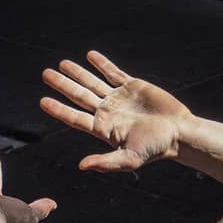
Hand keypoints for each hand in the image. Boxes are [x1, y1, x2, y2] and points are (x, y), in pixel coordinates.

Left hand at [39, 51, 191, 172]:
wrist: (179, 133)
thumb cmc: (156, 148)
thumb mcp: (130, 158)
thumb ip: (106, 162)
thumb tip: (82, 166)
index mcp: (104, 129)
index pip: (75, 118)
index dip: (59, 109)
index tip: (43, 101)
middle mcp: (108, 112)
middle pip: (79, 96)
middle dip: (62, 85)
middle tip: (45, 74)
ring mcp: (119, 98)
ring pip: (93, 82)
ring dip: (77, 73)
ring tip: (62, 64)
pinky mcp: (133, 86)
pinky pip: (113, 73)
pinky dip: (102, 64)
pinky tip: (90, 56)